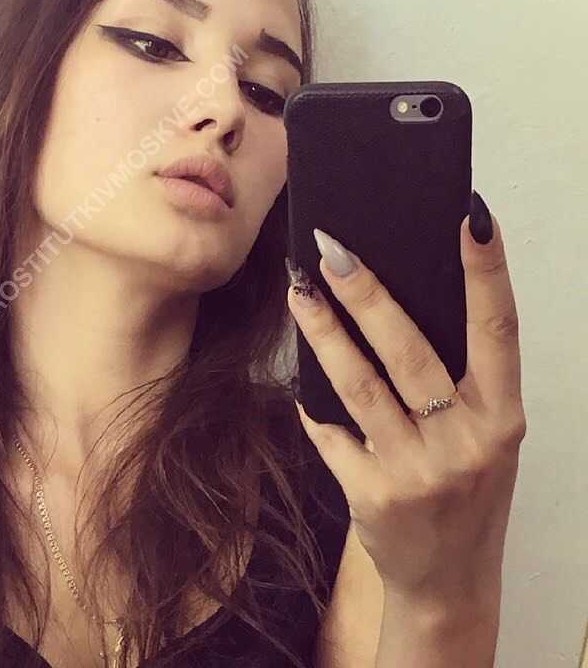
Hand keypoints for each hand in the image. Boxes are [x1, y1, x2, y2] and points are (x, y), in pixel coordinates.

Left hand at [286, 198, 525, 601]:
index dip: (487, 272)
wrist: (447, 583)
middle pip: (410, 351)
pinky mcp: (375, 496)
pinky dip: (312, 408)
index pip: (498, 330)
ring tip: (298, 290)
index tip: (469, 215)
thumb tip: (392, 298)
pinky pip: (330, 433)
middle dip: (368, 295)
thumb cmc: (463, 490)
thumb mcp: (479, 436)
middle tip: (331, 248)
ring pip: (360, 385)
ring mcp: (420, 472)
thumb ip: (453, 380)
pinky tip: (301, 389)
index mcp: (502, 415)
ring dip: (323, 332)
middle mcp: (468, 442)